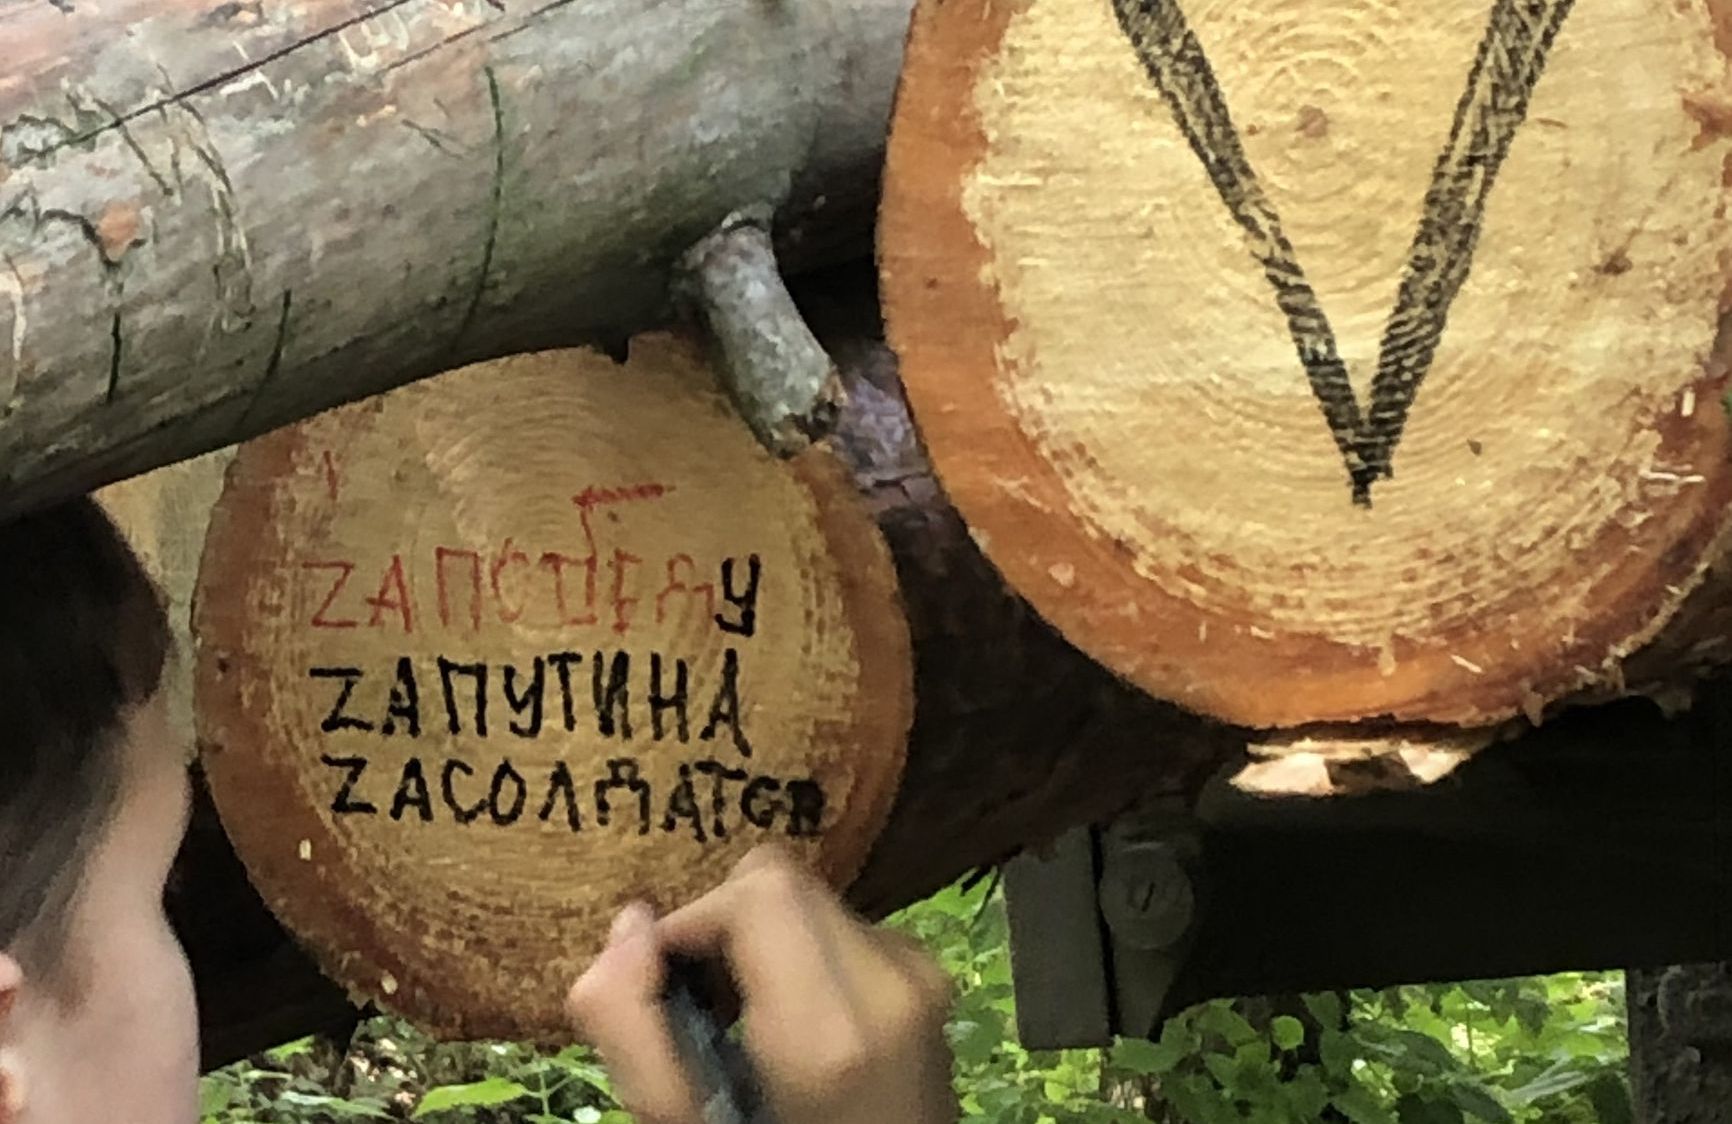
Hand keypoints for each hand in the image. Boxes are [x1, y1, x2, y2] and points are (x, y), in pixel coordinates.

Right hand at [566, 845, 957, 1123]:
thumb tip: (631, 923)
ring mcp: (920, 976)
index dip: (694, 918)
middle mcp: (891, 984)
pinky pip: (845, 928)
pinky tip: (800, 1027)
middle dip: (722, 925)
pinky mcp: (931, 977)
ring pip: (810, 899)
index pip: (758, 888)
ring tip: (752, 1025)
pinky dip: (805, 958)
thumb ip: (631, 1025)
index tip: (670, 983)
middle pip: (781, 881)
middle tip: (703, 1007)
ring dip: (764, 942)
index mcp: (829, 1029)